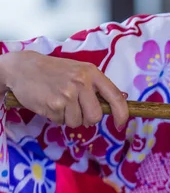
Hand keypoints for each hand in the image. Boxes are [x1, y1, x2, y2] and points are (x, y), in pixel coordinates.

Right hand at [0, 51, 128, 128]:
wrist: (24, 67)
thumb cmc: (55, 71)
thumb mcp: (80, 71)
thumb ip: (96, 86)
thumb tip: (118, 102)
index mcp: (92, 73)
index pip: (115, 96)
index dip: (122, 114)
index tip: (120, 124)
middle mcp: (82, 82)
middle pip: (95, 116)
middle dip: (87, 119)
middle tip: (76, 109)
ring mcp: (68, 94)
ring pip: (78, 122)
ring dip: (69, 118)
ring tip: (60, 102)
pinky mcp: (54, 105)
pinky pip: (62, 122)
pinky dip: (57, 117)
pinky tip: (50, 103)